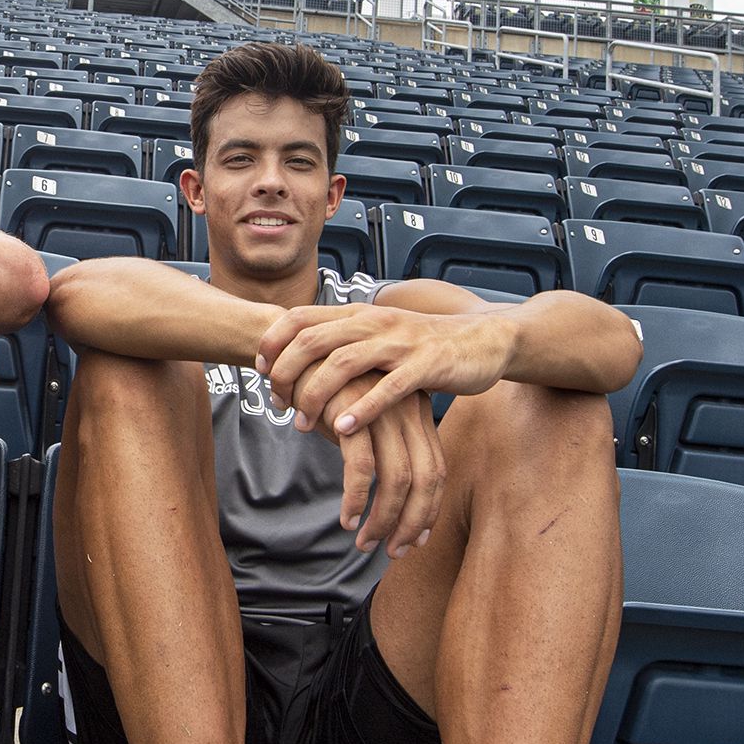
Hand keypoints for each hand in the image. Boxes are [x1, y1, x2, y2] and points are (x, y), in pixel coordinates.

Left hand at [257, 303, 516, 436]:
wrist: (484, 338)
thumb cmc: (424, 344)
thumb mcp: (378, 335)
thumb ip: (343, 342)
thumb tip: (299, 360)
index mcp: (358, 314)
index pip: (300, 318)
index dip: (273, 341)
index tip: (259, 369)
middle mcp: (374, 323)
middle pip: (312, 340)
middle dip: (286, 373)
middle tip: (276, 402)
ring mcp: (400, 343)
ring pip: (344, 364)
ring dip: (316, 395)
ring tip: (302, 424)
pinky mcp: (427, 365)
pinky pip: (388, 388)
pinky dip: (362, 409)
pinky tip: (342, 429)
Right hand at [331, 373, 444, 555]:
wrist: (293, 349)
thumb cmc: (327, 388)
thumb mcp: (362, 419)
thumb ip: (377, 449)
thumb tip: (380, 494)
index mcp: (416, 412)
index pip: (436, 470)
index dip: (428, 509)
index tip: (414, 539)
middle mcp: (408, 412)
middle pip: (426, 479)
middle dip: (411, 522)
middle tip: (393, 552)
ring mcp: (383, 412)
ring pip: (398, 480)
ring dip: (383, 519)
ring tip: (364, 543)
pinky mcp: (352, 416)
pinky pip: (362, 469)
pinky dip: (357, 499)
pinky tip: (346, 518)